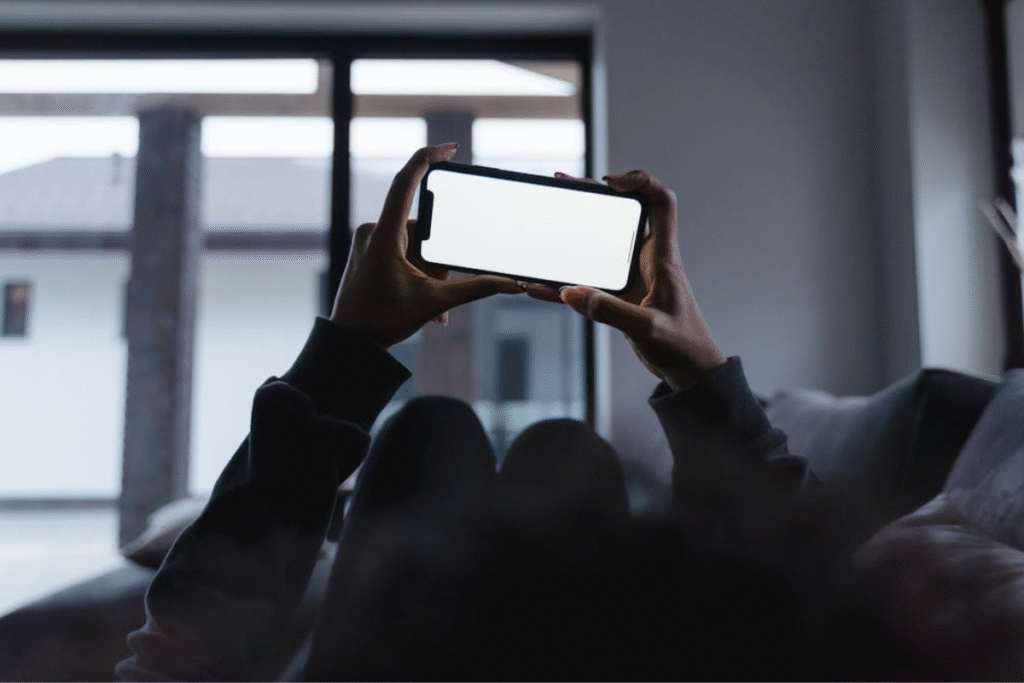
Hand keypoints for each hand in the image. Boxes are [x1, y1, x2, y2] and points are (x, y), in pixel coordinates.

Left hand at [330, 144, 523, 346]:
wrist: (350, 343)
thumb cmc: (383, 321)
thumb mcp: (435, 302)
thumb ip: (477, 288)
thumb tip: (512, 283)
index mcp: (385, 236)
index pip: (406, 183)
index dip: (427, 158)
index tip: (449, 148)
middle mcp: (373, 231)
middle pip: (423, 230)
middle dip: (437, 261)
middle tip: (436, 290)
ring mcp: (369, 241)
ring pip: (416, 245)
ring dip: (429, 272)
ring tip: (430, 307)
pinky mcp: (368, 250)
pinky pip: (402, 251)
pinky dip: (417, 273)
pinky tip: (419, 300)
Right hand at [523, 170, 725, 389]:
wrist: (690, 373)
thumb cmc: (684, 346)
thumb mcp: (648, 329)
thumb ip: (610, 311)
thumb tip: (570, 292)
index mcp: (662, 258)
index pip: (661, 202)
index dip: (639, 182)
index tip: (610, 183)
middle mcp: (647, 260)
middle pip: (623, 213)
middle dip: (594, 196)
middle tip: (565, 186)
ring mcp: (632, 277)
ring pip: (602, 242)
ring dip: (577, 230)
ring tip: (550, 213)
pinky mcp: (620, 297)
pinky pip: (588, 282)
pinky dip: (565, 281)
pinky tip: (541, 284)